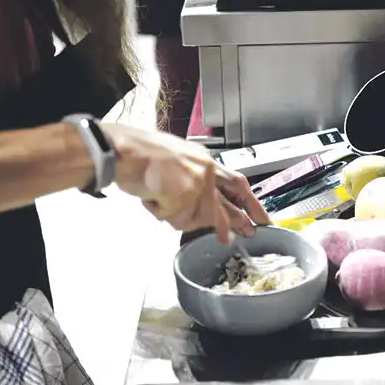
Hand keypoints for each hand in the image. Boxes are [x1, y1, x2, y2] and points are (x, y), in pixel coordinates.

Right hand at [103, 125, 269, 242]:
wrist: (124, 150)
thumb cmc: (142, 156)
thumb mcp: (177, 163)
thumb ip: (194, 182)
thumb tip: (202, 210)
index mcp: (205, 161)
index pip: (237, 182)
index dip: (250, 202)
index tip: (260, 216)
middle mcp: (206, 170)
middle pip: (223, 206)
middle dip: (234, 223)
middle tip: (243, 234)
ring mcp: (196, 183)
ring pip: (195, 217)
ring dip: (175, 215)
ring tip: (159, 199)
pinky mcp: (184, 194)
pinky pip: (175, 218)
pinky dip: (160, 212)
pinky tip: (152, 197)